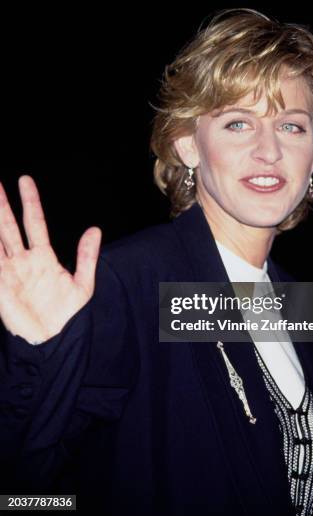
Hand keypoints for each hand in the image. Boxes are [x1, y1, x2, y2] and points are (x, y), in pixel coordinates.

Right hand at [0, 175, 101, 343]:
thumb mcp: (83, 284)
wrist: (54, 341)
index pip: (33, 221)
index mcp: (43, 257)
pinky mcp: (0, 284)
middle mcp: (23, 261)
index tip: (24, 180)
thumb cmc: (68, 316)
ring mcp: (9, 271)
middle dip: (2, 204)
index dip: (30, 201)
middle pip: (9, 225)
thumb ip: (87, 256)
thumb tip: (95, 229)